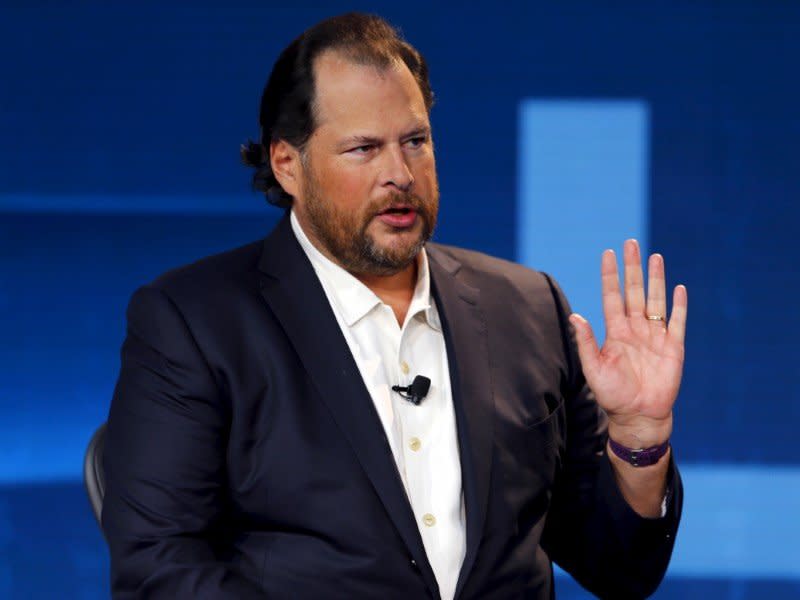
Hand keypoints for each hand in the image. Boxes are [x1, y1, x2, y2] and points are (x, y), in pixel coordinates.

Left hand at [568, 239, 686, 448]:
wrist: (638, 416)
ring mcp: (655, 337)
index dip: (610, 276)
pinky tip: (679, 288)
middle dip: (633, 268)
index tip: (607, 253)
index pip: (612, 297)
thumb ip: (585, 342)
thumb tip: (574, 317)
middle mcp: (635, 330)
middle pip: (634, 292)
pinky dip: (679, 306)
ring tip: (655, 256)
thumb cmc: (612, 395)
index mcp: (615, 332)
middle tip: (631, 244)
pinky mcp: (673, 348)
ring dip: (656, 279)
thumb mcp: (594, 368)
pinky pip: (677, 322)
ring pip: (655, 300)